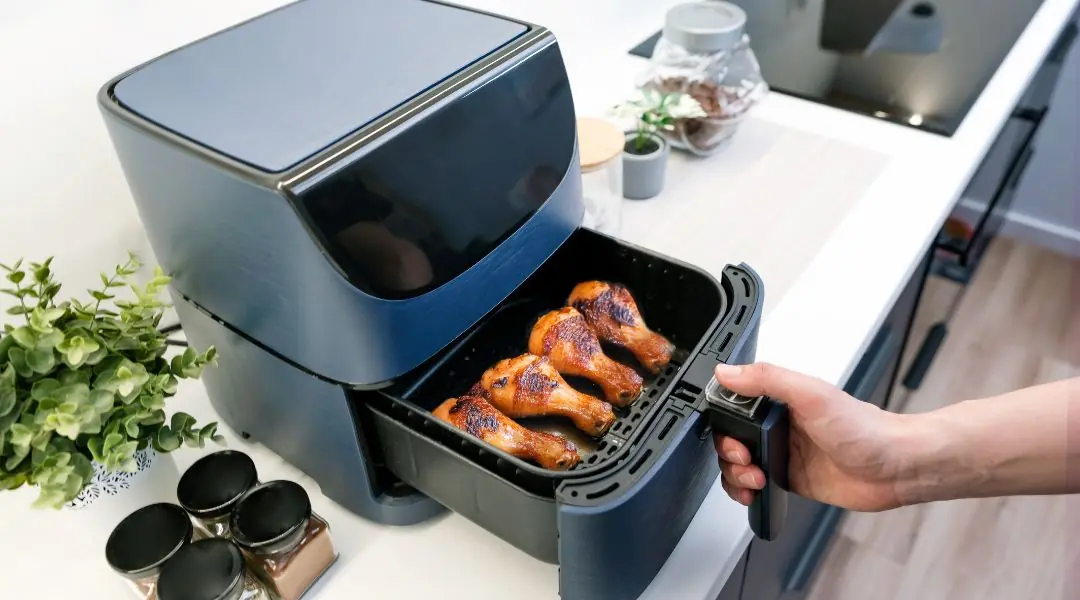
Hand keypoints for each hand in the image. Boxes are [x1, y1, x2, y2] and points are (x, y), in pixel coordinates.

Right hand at [712, 362, 910, 511]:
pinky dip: (745, 490)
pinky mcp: (789, 479)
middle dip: (728, 452)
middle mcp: (778, 425)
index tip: (731, 433)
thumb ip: (768, 379)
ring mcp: (783, 453)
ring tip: (754, 479)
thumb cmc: (865, 429)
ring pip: (738, 463)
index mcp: (781, 400)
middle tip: (745, 459)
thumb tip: (728, 372)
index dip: (723, 421)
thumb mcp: (812, 395)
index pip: (734, 404)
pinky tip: (754, 492)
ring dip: (735, 474)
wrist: (895, 468)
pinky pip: (753, 484)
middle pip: (730, 437)